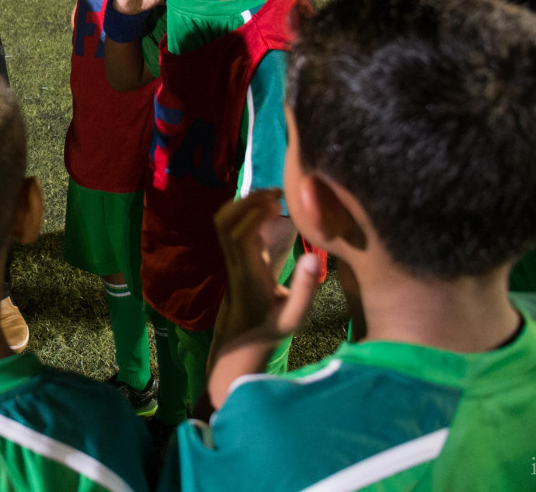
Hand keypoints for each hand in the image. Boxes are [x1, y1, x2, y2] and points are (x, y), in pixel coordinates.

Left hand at [212, 190, 320, 351]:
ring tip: (272, 196)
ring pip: (222, 223)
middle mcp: (234, 262)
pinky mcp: (234, 258)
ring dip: (243, 204)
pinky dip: (244, 212)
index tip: (279, 204)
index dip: (255, 214)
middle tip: (276, 192)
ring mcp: (230, 259)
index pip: (240, 236)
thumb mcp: (294, 317)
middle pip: (224, 223)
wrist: (242, 343)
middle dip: (246, 202)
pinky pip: (230, 228)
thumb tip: (313, 256)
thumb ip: (304, 289)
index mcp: (248, 274)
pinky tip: (268, 209)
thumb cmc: (271, 330)